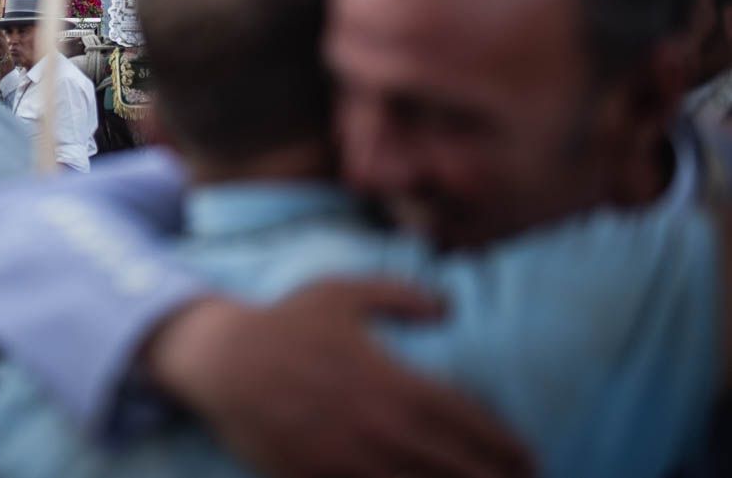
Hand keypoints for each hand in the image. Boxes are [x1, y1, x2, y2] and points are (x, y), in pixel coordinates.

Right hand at [144, 283, 532, 477]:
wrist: (223, 361)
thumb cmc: (285, 323)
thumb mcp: (342, 293)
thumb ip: (400, 295)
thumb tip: (448, 307)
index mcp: (395, 384)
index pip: (469, 423)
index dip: (508, 445)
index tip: (530, 457)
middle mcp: (382, 430)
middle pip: (458, 468)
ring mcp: (351, 463)